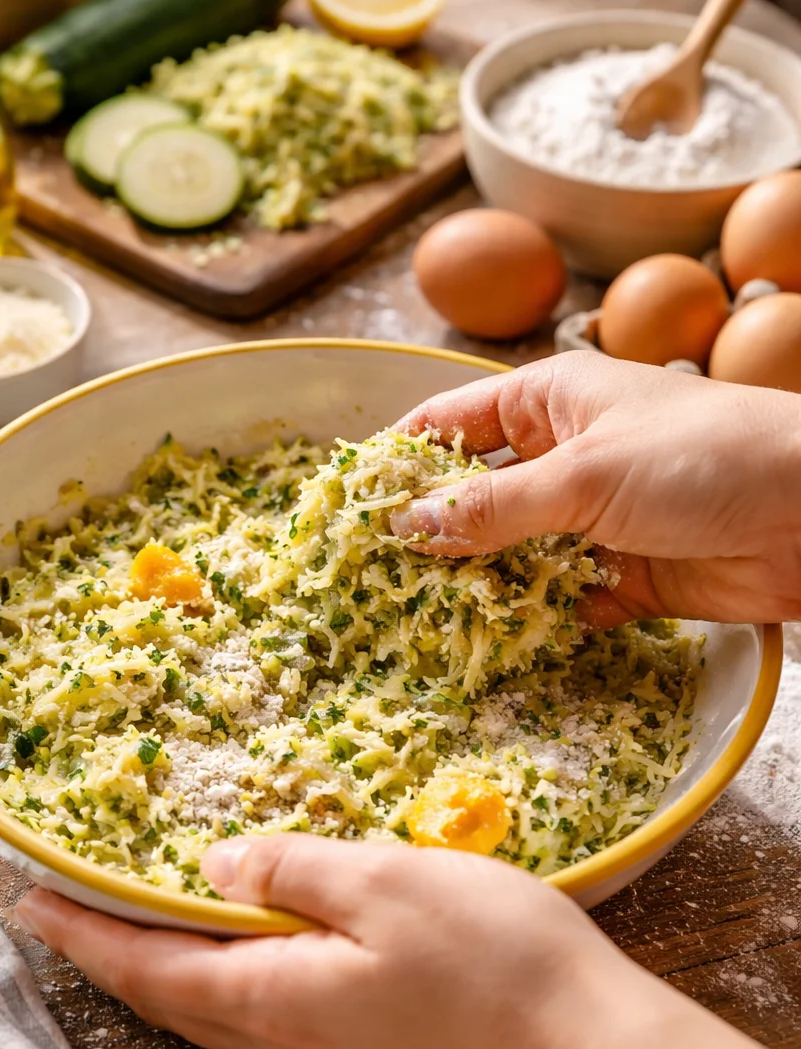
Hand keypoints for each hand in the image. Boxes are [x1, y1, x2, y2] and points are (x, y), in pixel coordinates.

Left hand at [11, 833, 653, 1048]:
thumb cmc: (495, 964)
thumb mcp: (384, 884)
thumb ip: (291, 872)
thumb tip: (214, 869)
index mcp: (274, 1001)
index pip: (146, 972)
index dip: (83, 934)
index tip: (27, 901)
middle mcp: (287, 1045)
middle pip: (173, 998)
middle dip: (112, 950)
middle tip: (69, 902)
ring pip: (220, 1008)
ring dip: (169, 963)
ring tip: (141, 915)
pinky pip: (269, 1012)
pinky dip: (229, 973)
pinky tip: (249, 941)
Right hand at [388, 351, 800, 625]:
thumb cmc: (703, 458)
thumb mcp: (583, 474)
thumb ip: (494, 508)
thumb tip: (408, 527)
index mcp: (550, 401)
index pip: (451, 423)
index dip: (398, 460)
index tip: (346, 506)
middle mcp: (566, 455)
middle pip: (476, 495)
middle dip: (430, 535)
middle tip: (369, 582)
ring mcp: (595, 518)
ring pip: (513, 554)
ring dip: (477, 586)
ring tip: (416, 624)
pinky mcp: (627, 576)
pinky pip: (560, 601)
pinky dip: (532, 622)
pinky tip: (490, 647)